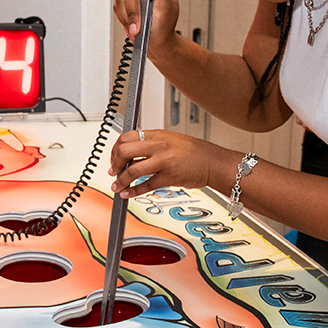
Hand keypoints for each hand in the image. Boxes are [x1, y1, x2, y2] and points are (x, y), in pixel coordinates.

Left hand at [107, 128, 233, 198]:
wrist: (213, 162)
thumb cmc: (195, 152)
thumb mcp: (170, 140)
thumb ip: (151, 145)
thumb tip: (131, 154)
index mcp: (157, 135)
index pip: (126, 136)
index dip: (116, 148)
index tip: (114, 157)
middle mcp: (159, 146)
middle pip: (125, 151)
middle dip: (114, 162)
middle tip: (113, 170)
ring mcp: (163, 161)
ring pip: (132, 170)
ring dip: (120, 180)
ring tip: (117, 185)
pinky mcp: (169, 177)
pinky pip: (146, 185)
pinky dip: (133, 191)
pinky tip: (127, 193)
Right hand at [113, 0, 179, 57]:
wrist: (157, 43)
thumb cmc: (165, 25)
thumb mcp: (167, 4)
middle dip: (135, 7)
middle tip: (142, 19)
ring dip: (131, 16)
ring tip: (139, 27)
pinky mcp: (123, 6)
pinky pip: (118, 9)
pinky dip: (125, 20)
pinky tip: (134, 25)